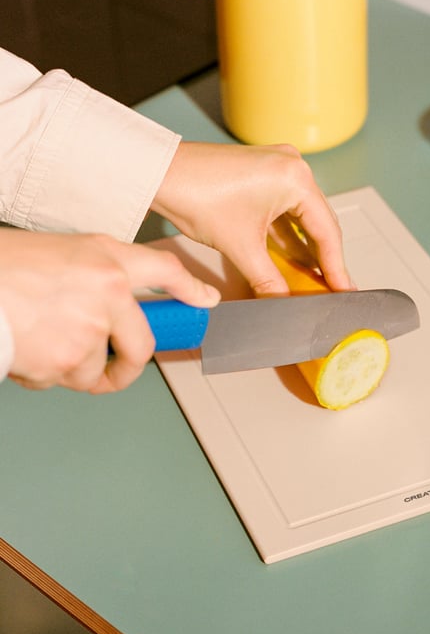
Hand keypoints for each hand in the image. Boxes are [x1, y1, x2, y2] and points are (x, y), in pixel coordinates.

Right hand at [0, 230, 218, 392]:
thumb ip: (104, 274)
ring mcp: (89, 332)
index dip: (190, 288)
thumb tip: (123, 304)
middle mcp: (108, 294)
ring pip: (94, 369)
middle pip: (140, 348)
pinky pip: (65, 381)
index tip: (205, 302)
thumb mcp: (67, 252)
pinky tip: (27, 350)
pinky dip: (45, 375)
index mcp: (107, 262)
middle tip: (117, 368)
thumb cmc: (6, 267)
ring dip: (70, 366)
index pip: (165, 271)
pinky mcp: (66, 363)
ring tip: (40, 340)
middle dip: (127, 366)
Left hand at [151, 142, 353, 294]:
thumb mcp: (240, 247)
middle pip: (318, 222)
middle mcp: (292, 166)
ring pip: (300, 216)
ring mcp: (276, 167)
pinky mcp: (260, 173)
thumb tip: (284, 304)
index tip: (344, 290)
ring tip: (315, 279)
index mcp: (296, 178)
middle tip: (333, 289)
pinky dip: (287, 235)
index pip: (327, 231)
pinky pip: (283, 209)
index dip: (336, 267)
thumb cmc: (194, 193)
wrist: (157, 173)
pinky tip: (291, 259)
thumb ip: (269, 280)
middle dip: (323, 259)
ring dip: (305, 248)